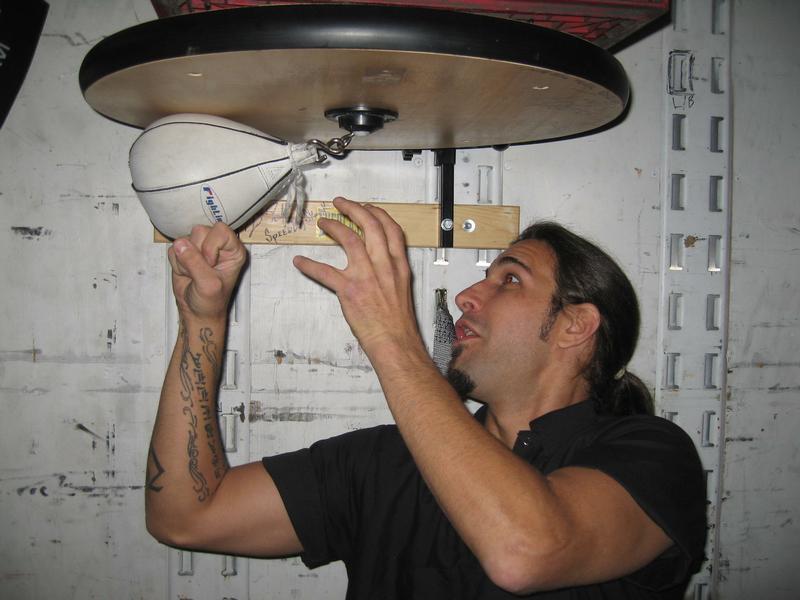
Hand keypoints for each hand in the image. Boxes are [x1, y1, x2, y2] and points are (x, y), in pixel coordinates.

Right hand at [167, 223, 247, 320]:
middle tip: (201, 271)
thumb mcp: (208, 284)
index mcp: (233, 250)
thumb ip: (195, 262)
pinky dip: (177, 263)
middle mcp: (218, 245)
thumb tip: (180, 244)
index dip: (211, 246)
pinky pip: (174, 249)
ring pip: (185, 239)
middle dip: (196, 253)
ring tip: (194, 274)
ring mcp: (200, 247)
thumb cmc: (211, 301)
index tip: (210, 264)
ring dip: (185, 260)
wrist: (197, 312)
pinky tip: (186, 274)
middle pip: (200, 231)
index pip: (221, 230)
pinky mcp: (184, 252)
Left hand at [293, 197, 422, 354]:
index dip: (377, 213)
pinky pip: (325, 272)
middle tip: (340, 203)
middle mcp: (384, 265)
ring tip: (323, 222)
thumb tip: (378, 262)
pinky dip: (310, 265)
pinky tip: (300, 261)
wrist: (396, 342)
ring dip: (334, 226)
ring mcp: (366, 276)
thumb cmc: (398, 322)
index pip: (391, 229)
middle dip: (354, 209)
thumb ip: (390, 271)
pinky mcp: (349, 290)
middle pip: (370, 225)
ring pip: (349, 239)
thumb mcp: (402, 288)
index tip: (367, 207)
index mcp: (398, 264)